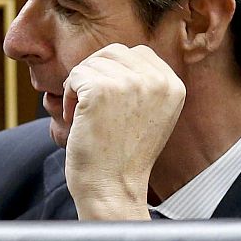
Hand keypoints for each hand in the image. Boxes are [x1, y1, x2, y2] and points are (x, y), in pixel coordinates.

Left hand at [61, 44, 184, 219]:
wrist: (112, 186)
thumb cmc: (123, 154)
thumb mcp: (150, 113)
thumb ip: (143, 83)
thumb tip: (117, 56)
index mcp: (173, 85)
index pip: (137, 53)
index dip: (114, 72)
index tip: (110, 102)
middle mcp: (157, 80)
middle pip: (113, 53)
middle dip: (95, 74)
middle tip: (91, 106)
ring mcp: (129, 83)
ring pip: (91, 63)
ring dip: (80, 87)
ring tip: (85, 115)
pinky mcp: (101, 90)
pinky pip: (74, 76)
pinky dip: (68, 96)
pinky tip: (77, 119)